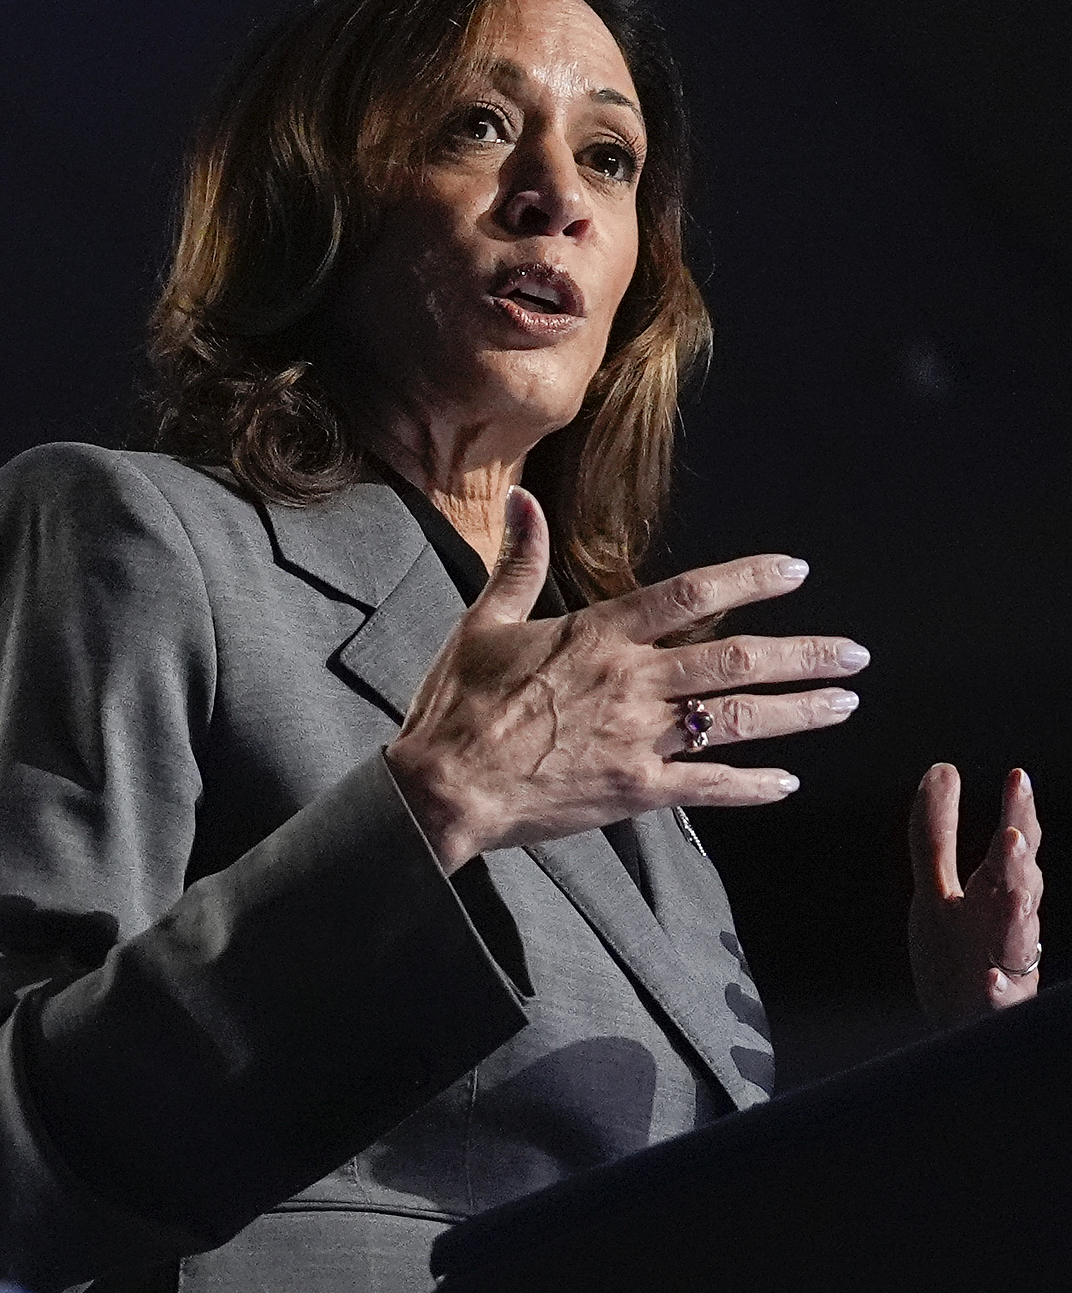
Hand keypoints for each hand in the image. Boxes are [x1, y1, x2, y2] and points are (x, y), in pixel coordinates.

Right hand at [381, 491, 867, 871]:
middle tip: (854, 655)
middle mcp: (631, 682)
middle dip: (806, 656)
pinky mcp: (633, 791)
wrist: (438, 790)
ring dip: (799, 711)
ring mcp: (638, 739)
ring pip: (738, 719)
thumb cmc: (455, 708)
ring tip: (843, 704)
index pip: (692, 595)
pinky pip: (708, 786)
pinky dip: (752, 786)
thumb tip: (521, 501)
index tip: (796, 573)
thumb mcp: (482, 625)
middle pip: (737, 660)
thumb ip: (517, 562)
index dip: (751, 579)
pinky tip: (785, 783)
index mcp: (597, 637)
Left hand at [908, 762, 1045, 1023]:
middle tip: (1015, 833)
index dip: (1017, 813)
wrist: (958, 1019)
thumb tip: (942, 769)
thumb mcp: (937, 887)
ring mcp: (1007, 960)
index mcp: (995, 890)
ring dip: (1018, 914)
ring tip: (1013, 894)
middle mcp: (1008, 920)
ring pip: (1020, 935)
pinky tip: (991, 976)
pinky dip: (998, 985)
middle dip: (1020, 860)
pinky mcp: (996, 1000)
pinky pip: (1001, 993)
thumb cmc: (958, 949)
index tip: (1017, 777)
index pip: (1012, 845)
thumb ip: (936, 835)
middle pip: (1021, 884)